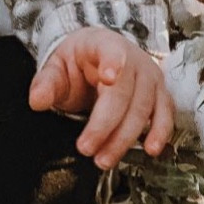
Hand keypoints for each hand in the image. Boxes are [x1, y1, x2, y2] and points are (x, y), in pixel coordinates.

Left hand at [28, 26, 173, 170]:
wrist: (100, 59)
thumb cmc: (79, 63)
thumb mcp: (57, 66)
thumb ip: (46, 83)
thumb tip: (37, 100)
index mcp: (104, 44)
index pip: (111, 51)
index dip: (112, 63)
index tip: (107, 77)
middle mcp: (134, 58)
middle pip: (124, 94)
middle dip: (105, 125)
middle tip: (86, 148)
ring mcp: (150, 76)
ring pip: (143, 110)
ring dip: (124, 138)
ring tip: (104, 159)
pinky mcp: (160, 94)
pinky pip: (165, 114)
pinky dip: (160, 132)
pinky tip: (150, 150)